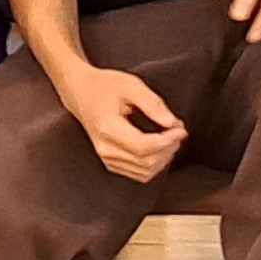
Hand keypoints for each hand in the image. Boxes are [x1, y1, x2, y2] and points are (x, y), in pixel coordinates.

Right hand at [53, 60, 188, 184]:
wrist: (80, 91)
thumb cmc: (103, 86)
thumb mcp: (130, 85)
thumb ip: (152, 104)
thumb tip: (171, 123)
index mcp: (108, 128)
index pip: (145, 146)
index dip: (168, 141)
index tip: (180, 129)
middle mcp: (105, 148)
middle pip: (146, 162)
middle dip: (168, 149)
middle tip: (177, 131)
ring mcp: (106, 157)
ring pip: (143, 172)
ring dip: (163, 158)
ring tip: (170, 139)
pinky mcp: (110, 161)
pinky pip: (137, 173)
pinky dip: (153, 164)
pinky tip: (159, 148)